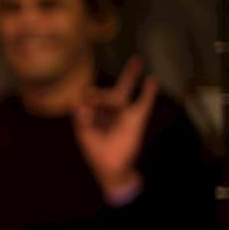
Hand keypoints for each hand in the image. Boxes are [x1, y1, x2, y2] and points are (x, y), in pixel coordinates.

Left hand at [73, 56, 156, 199]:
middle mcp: (109, 110)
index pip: (90, 96)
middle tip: (120, 65)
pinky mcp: (136, 119)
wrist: (113, 169)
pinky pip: (143, 102)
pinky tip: (152, 80)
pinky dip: (148, 92)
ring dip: (130, 76)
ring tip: (137, 60)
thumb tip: (76, 99)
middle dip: (114, 76)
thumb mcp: (84, 135)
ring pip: (125, 91)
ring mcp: (123, 113)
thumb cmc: (97, 153)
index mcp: (94, 113)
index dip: (89, 96)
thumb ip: (80, 117)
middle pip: (111, 88)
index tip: (87, 101)